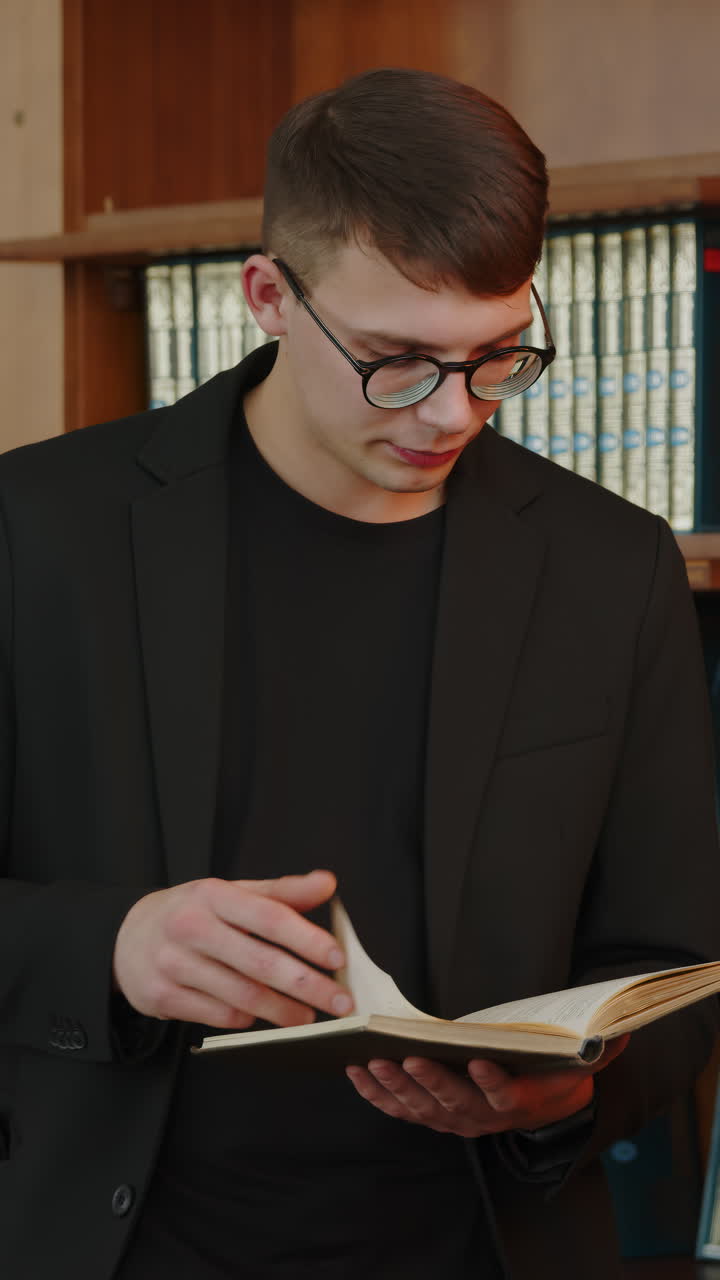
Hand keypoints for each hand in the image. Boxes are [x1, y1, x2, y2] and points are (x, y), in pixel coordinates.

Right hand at [112, 870, 352, 1030]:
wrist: (125, 937)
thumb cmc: (192, 913)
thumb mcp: (231, 894)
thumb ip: (282, 892)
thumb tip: (327, 883)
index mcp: (213, 895)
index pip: (269, 916)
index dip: (306, 938)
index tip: (337, 958)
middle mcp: (191, 927)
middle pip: (260, 962)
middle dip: (307, 985)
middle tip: (340, 1001)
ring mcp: (174, 964)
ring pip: (242, 996)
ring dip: (283, 1011)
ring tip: (309, 1017)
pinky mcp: (163, 997)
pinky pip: (219, 1016)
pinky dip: (247, 1019)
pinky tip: (261, 1016)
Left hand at [345, 1034, 629, 1137]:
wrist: (542, 1108)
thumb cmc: (551, 1072)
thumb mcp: (579, 1062)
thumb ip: (598, 1048)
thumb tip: (621, 1026)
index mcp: (519, 1102)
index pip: (506, 1096)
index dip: (492, 1082)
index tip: (478, 1062)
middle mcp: (483, 1118)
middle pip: (453, 1104)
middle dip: (428, 1081)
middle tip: (406, 1057)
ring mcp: (454, 1120)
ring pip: (421, 1109)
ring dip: (395, 1087)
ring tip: (372, 1061)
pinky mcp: (432, 1115)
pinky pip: (400, 1109)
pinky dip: (377, 1095)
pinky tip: (356, 1073)